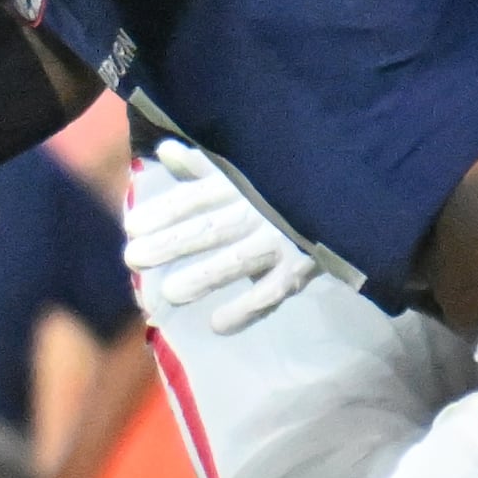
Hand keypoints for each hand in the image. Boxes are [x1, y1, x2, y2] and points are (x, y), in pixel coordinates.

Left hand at [123, 143, 314, 333]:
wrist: (345, 198)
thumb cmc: (274, 185)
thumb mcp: (240, 169)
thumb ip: (201, 166)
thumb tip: (166, 151)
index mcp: (240, 183)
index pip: (198, 197)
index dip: (165, 211)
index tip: (132, 227)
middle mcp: (260, 210)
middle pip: (211, 229)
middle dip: (172, 243)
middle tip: (134, 258)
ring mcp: (282, 241)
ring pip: (239, 261)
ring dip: (205, 277)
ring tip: (170, 292)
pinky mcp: (301, 269)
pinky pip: (272, 293)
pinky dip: (247, 310)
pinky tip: (218, 326)